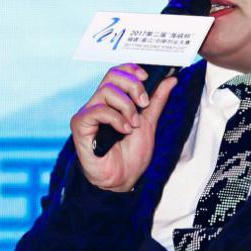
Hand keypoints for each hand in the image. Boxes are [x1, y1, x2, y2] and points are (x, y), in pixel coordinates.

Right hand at [70, 64, 177, 191]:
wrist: (122, 180)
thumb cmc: (131, 155)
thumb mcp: (150, 123)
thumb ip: (157, 101)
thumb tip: (170, 79)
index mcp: (113, 101)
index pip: (117, 72)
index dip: (131, 69)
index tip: (146, 77)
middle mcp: (98, 103)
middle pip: (111, 76)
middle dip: (133, 86)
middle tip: (144, 103)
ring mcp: (88, 113)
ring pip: (107, 91)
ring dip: (127, 107)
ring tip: (133, 125)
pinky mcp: (80, 124)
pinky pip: (98, 110)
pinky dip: (116, 119)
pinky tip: (123, 130)